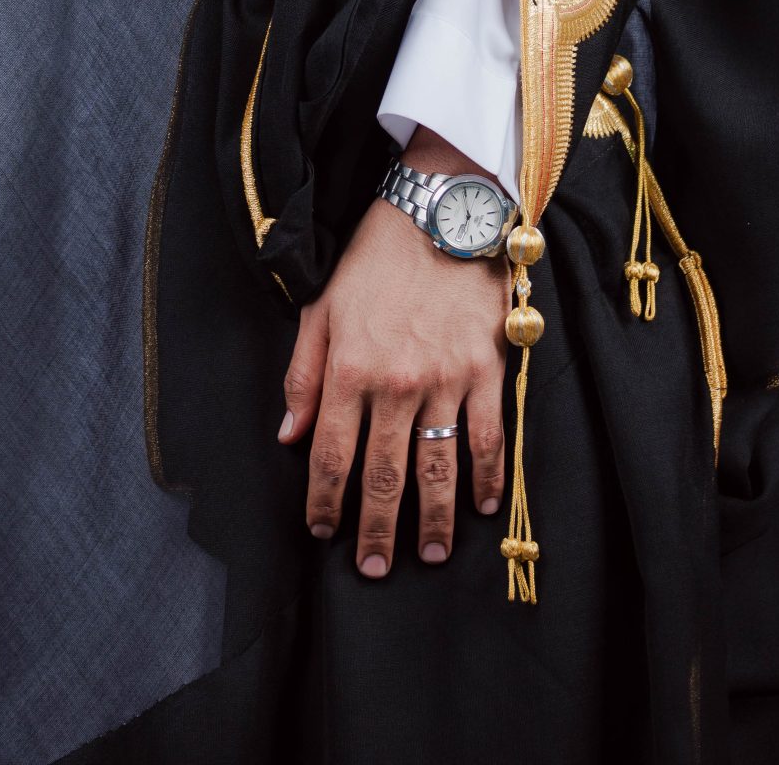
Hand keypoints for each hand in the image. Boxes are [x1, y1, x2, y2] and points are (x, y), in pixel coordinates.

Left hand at [276, 131, 509, 576]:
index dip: (325, 500)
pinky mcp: (486, 369)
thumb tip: (289, 437)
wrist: (439, 210)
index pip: (332, 454)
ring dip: (432, 519)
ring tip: (427, 554)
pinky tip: (479, 506)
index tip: (322, 531)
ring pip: (437, 467)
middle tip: (373, 568)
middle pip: (383, 474)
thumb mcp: (321, 306)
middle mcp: (395, 382)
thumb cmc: (375, 256)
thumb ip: (303, 375)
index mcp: (349, 367)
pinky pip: (489, 438)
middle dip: (375, 528)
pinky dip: (487, 478)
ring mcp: (445, 379)